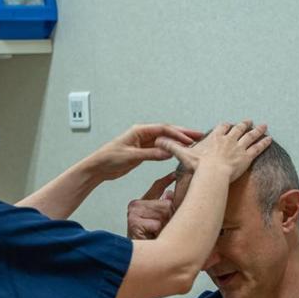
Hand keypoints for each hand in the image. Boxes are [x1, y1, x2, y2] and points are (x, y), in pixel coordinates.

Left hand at [87, 123, 204, 181]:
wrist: (98, 168)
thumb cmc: (109, 158)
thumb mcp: (131, 156)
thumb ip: (150, 154)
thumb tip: (168, 152)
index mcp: (139, 130)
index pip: (163, 129)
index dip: (178, 133)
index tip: (190, 138)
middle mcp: (143, 134)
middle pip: (167, 132)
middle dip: (183, 133)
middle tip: (200, 135)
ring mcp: (143, 142)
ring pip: (165, 140)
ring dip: (178, 141)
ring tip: (194, 143)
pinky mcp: (143, 151)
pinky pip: (160, 148)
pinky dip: (170, 149)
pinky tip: (179, 152)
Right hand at [126, 172, 176, 238]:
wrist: (139, 258)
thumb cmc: (151, 240)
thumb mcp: (160, 221)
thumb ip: (163, 206)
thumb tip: (170, 193)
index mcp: (142, 203)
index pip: (156, 186)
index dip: (167, 180)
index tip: (176, 173)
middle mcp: (135, 205)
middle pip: (165, 204)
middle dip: (169, 217)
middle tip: (161, 230)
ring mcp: (133, 212)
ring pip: (163, 213)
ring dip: (164, 226)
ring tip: (156, 234)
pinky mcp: (134, 222)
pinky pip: (156, 223)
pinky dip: (157, 232)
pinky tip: (150, 237)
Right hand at [155, 120, 271, 182]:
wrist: (212, 174)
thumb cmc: (198, 166)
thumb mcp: (184, 155)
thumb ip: (172, 147)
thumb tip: (158, 141)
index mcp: (215, 138)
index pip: (222, 128)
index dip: (226, 126)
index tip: (228, 125)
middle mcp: (229, 139)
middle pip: (238, 129)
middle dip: (244, 124)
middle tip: (249, 121)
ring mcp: (239, 147)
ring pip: (251, 135)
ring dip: (258, 130)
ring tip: (264, 126)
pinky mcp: (247, 156)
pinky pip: (258, 147)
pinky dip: (264, 142)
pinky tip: (270, 138)